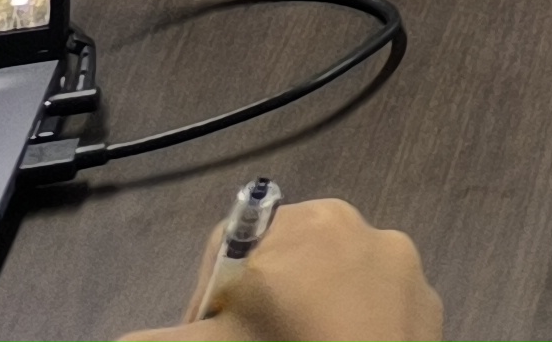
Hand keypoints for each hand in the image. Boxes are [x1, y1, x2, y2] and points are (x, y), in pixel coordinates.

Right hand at [119, 197, 440, 341]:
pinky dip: (350, 328)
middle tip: (251, 341)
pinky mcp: (428, 302)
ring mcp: (402, 264)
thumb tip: (123, 341)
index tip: (212, 332)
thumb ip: (151, 337)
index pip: (227, 249)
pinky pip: (373, 308)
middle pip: (281, 263)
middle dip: (258, 304)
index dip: (208, 299)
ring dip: (304, 314)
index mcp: (303, 222)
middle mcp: (358, 227)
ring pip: (328, 285)